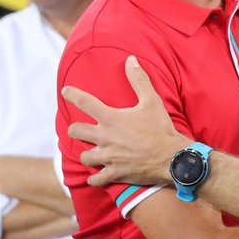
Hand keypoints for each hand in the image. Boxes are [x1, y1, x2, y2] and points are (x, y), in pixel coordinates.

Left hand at [62, 55, 190, 186]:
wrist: (172, 158)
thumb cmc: (161, 129)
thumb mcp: (152, 101)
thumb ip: (139, 79)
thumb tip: (131, 59)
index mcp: (111, 118)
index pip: (85, 102)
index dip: (72, 94)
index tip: (66, 91)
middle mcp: (105, 138)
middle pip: (76, 131)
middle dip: (75, 129)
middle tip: (79, 129)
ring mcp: (108, 157)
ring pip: (84, 156)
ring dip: (87, 154)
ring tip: (91, 152)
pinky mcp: (115, 173)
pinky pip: (96, 179)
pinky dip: (95, 178)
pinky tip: (96, 177)